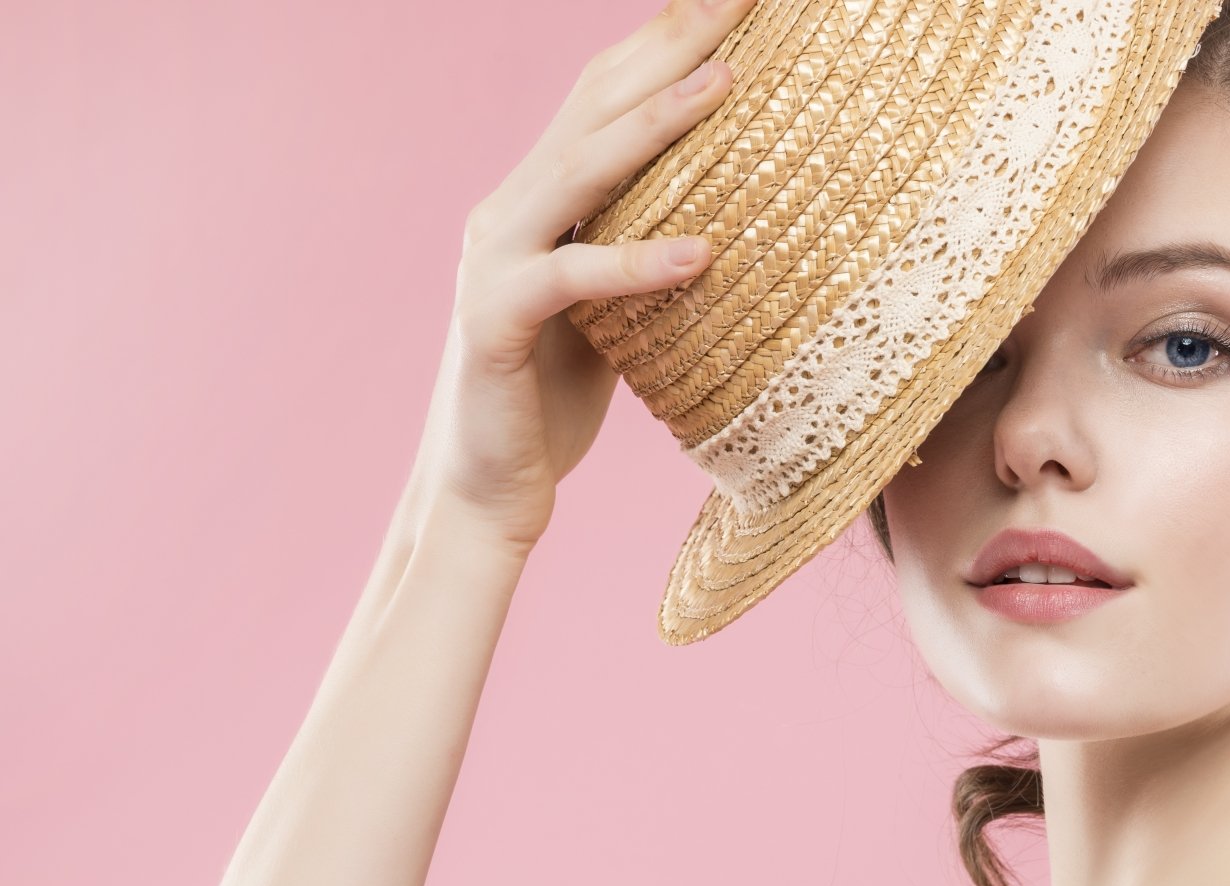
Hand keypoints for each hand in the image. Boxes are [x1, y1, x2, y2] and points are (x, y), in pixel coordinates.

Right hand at [405, 0, 757, 550]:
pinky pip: (572, 279)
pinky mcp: (494, 322)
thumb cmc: (554, 400)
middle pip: (592, 107)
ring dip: (657, 125)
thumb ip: (640, 252)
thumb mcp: (611, 310)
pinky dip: (637, 263)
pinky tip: (701, 253)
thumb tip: (728, 220)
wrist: (486, 489)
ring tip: (730, 86)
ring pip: (578, 172)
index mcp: (536, 200)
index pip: (603, 98)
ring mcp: (492, 261)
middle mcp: (506, 212)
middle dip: (668, 49)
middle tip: (739, 2)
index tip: (734, 5)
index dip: (663, 44)